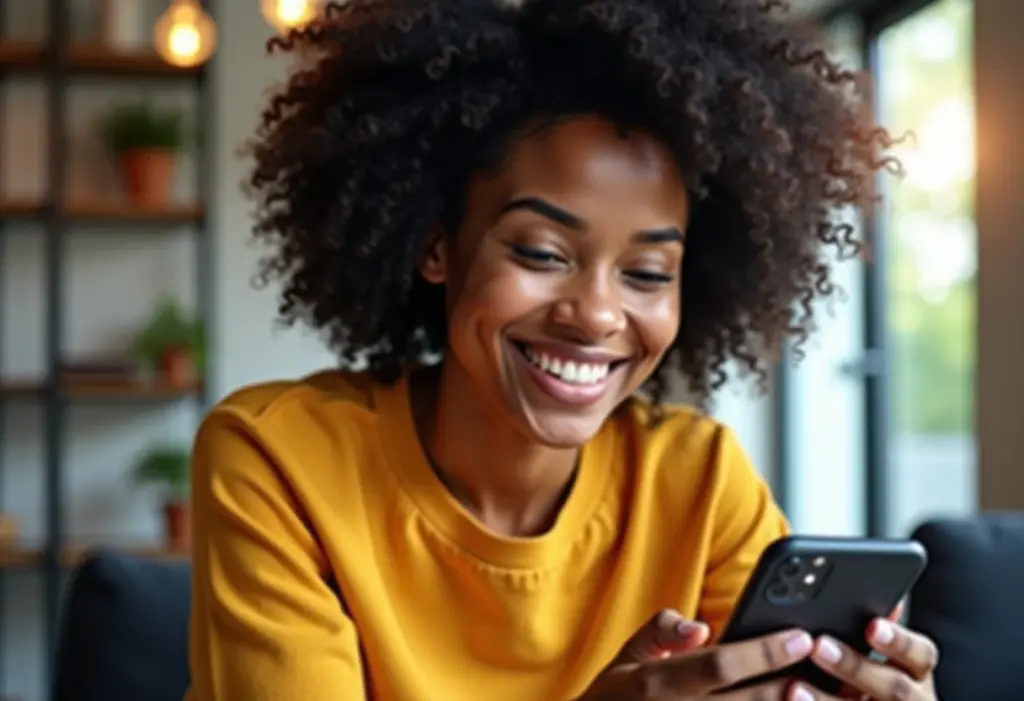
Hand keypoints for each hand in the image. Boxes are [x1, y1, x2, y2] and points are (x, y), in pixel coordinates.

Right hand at [579, 615, 814, 700]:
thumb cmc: (614, 698)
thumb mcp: (626, 656)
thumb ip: (661, 632)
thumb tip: (699, 628)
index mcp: (655, 683)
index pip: (720, 665)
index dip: (764, 652)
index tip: (800, 637)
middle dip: (792, 684)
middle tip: (832, 667)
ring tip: (823, 694)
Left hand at [798, 613, 939, 700]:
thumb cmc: (875, 684)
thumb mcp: (887, 660)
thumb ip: (882, 634)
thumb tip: (885, 597)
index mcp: (917, 675)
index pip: (921, 655)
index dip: (899, 641)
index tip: (872, 625)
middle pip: (895, 688)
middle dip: (856, 667)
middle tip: (819, 646)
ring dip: (826, 700)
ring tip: (793, 686)